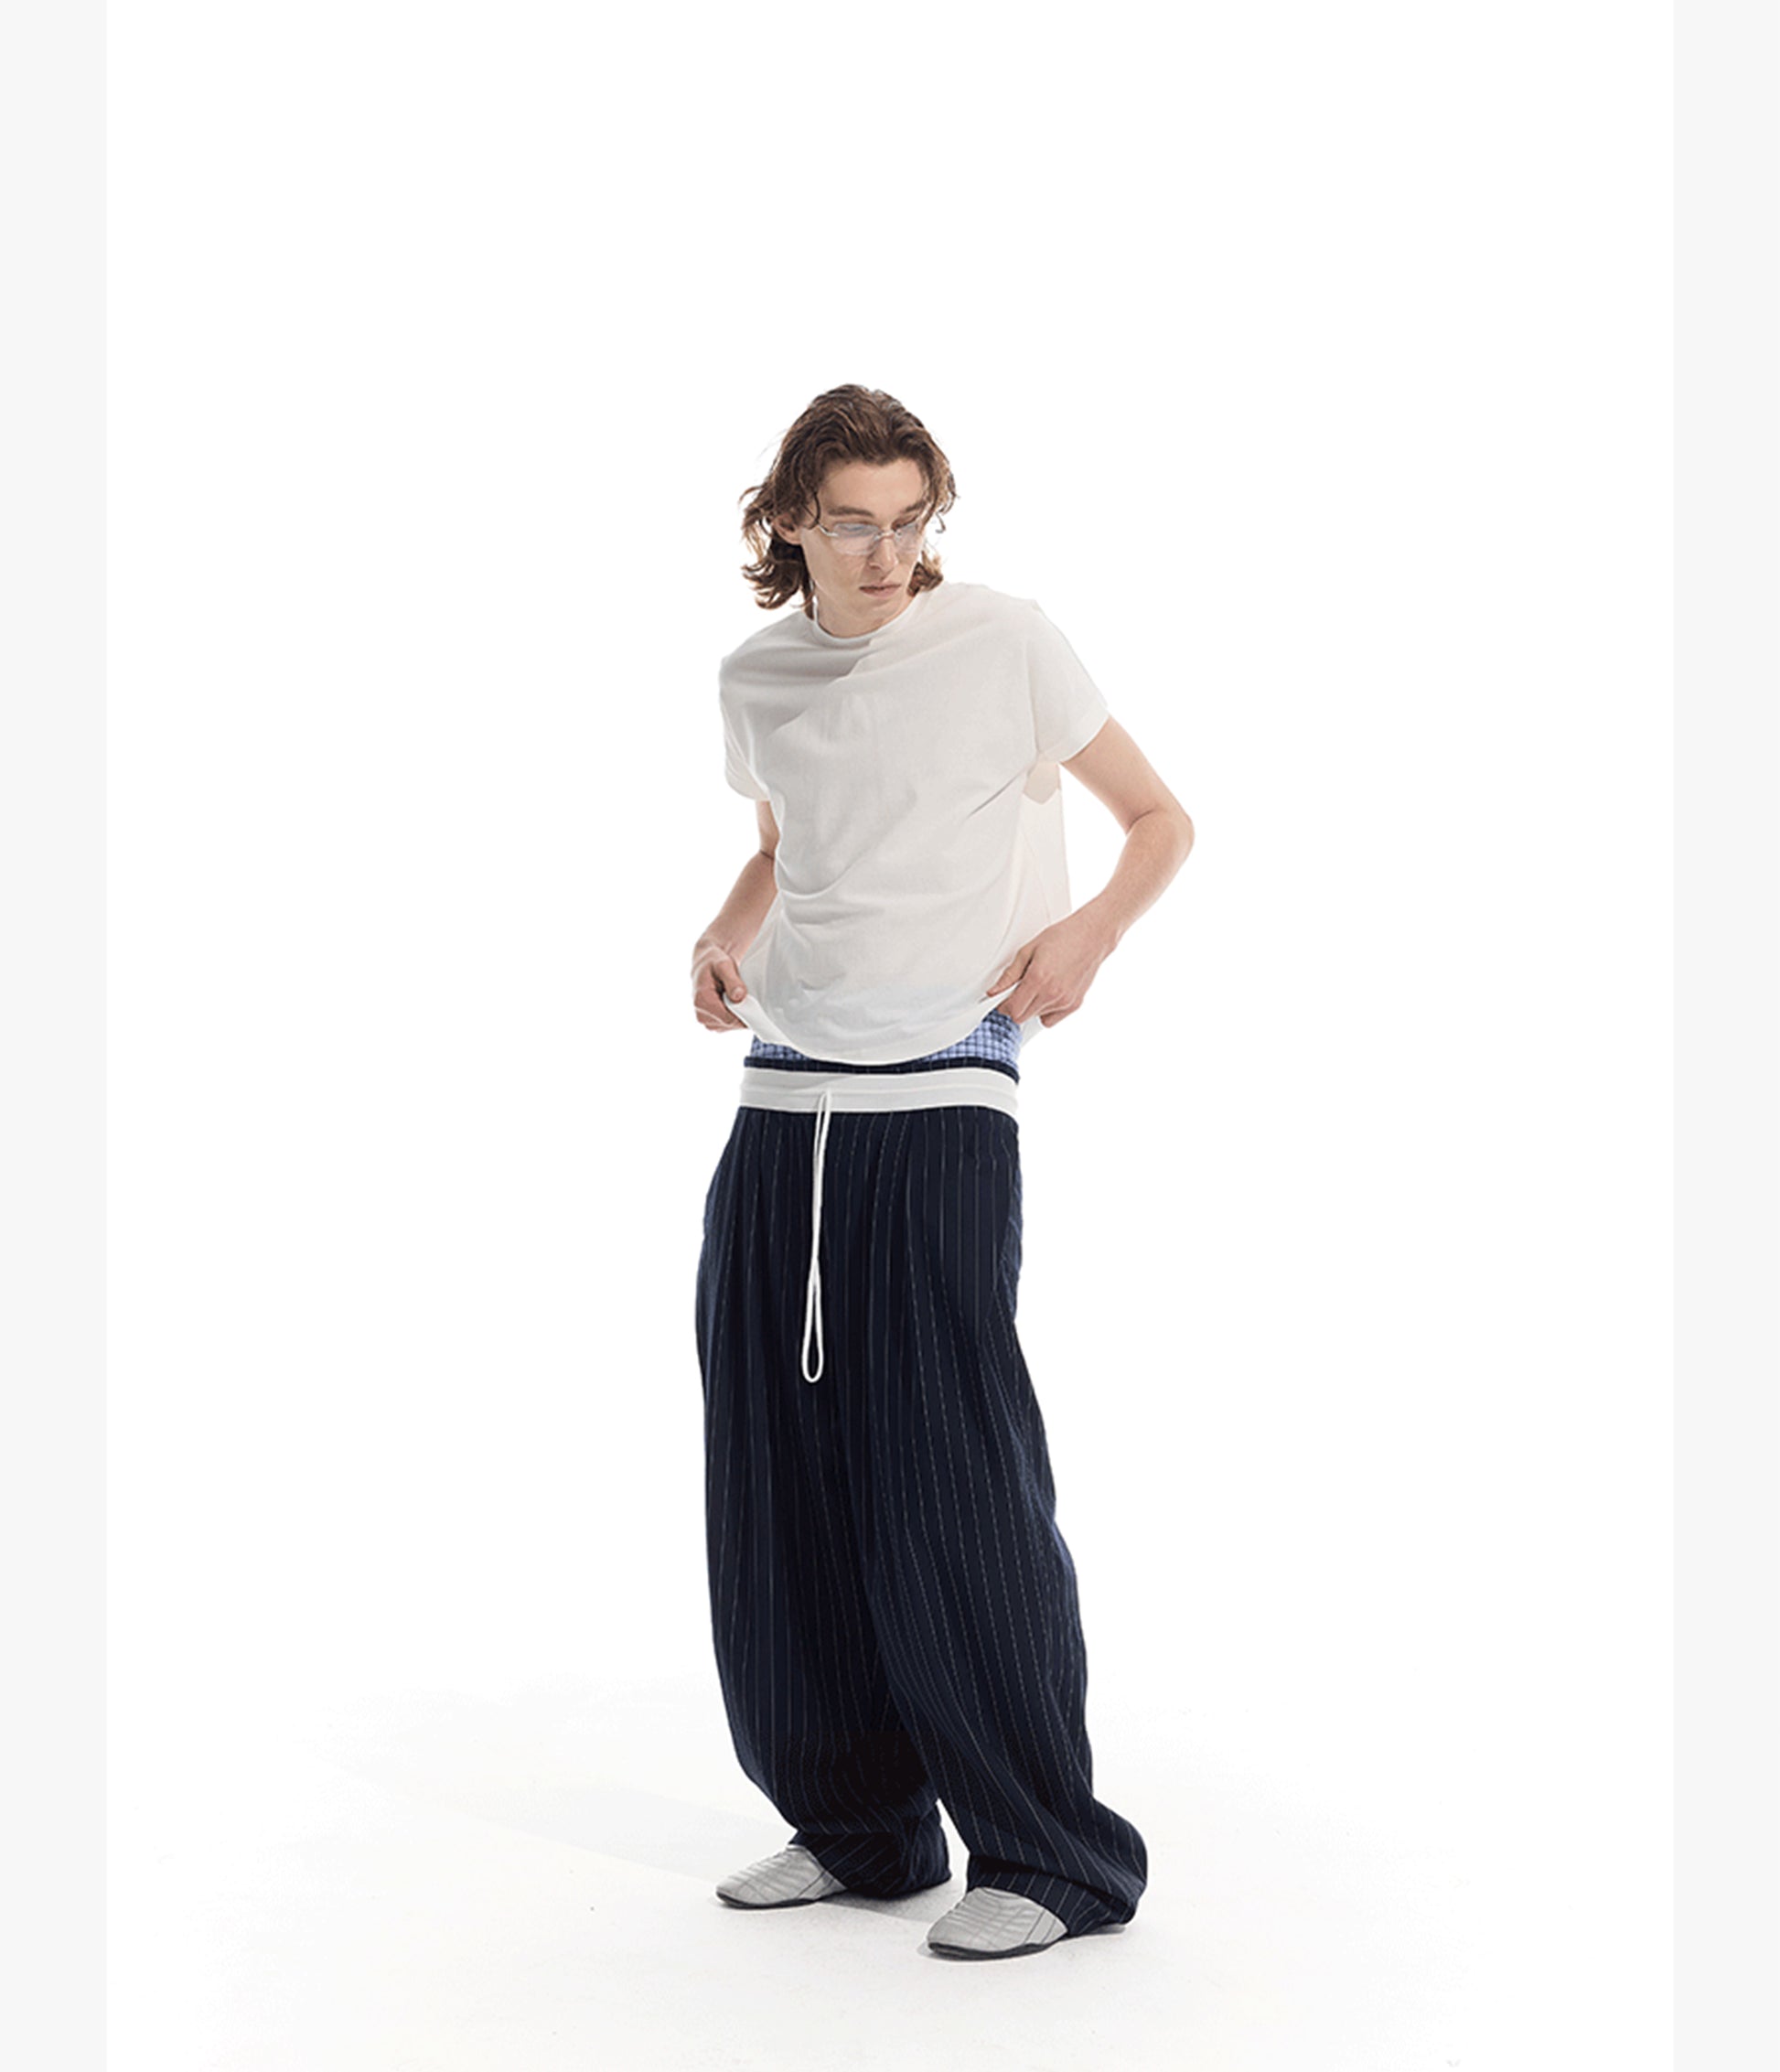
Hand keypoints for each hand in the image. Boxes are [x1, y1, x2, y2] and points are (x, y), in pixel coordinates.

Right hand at [691, 942, 750, 1031]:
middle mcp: (701, 1015)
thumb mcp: (724, 965)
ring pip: (732, 1026)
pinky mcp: (712, 1024)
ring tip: (736, 997)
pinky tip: (734, 1002)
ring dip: (739, 1014)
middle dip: (742, 1012)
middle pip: (731, 1024)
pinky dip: (736, 1016)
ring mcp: (707, 1022)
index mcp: (702, 1001)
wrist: (705, 965)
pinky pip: (730, 1025)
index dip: (745, 1013)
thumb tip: (739, 997)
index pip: (729, 1019)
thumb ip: (732, 981)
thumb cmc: (714, 964)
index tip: (753, 1002)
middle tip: (744, 995)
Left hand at [982, 910, 1114, 1027]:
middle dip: (1015, 1007)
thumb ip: (1010, 974)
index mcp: (1038, 979)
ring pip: (1036, 1017)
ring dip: (1031, 1007)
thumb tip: (994, 991)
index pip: (1012, 1009)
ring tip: (1038, 985)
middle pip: (1022, 1017)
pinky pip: (1052, 1019)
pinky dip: (1046, 1011)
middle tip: (1018, 991)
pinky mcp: (1075, 1004)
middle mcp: (1052, 993)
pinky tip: (1048, 994)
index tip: (1002, 998)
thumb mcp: (1029, 950)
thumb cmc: (1063, 937)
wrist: (1092, 936)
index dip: (1003, 1005)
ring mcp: (1065, 1001)